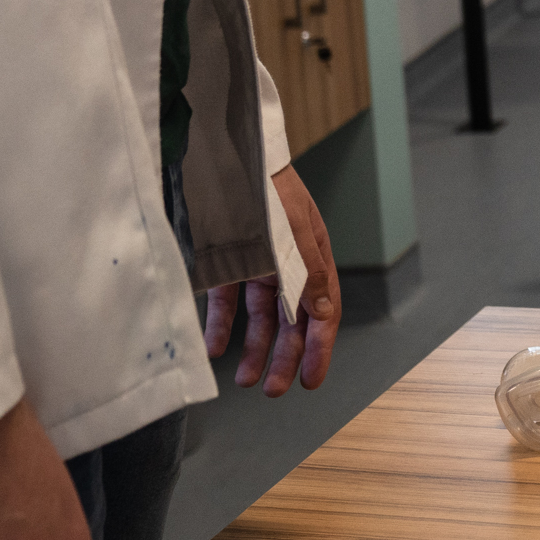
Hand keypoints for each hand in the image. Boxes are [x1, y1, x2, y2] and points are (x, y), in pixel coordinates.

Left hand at [204, 165, 338, 395]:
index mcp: (314, 254)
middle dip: (286, 357)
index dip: (320, 347)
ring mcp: (257, 263)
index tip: (310, 380)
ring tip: (245, 380)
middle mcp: (288, 263)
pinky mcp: (226, 260)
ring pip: (260, 317)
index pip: (323, 311)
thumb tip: (325, 314)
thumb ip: (309, 271)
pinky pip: (226, 302)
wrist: (220, 149)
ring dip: (255, 350)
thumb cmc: (265, 184)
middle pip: (292, 321)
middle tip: (274, 390)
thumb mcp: (294, 228)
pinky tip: (214, 349)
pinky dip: (221, 327)